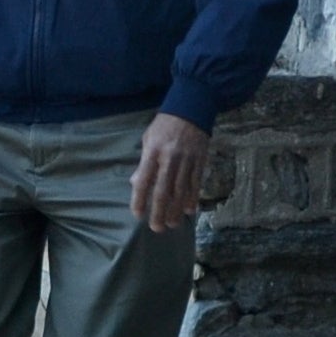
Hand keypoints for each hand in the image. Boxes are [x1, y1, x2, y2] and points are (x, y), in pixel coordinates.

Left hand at [130, 112, 209, 236]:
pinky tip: (189, 210)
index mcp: (153, 152)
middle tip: (156, 228)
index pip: (144, 180)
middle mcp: (170, 158)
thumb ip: (143, 163)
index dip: (140, 199)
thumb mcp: (148, 139)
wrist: (191, 108)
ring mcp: (187, 160)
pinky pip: (196, 183)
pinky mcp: (200, 161)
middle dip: (159, 211)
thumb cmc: (165, 125)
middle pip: (164, 190)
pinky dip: (192, 198)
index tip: (137, 214)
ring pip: (181, 191)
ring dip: (176, 210)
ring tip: (172, 224)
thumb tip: (135, 183)